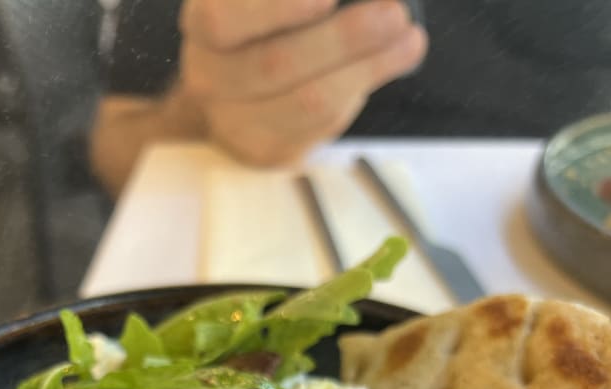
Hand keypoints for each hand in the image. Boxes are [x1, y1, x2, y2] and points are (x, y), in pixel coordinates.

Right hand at [177, 0, 427, 165]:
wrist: (231, 95)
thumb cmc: (258, 32)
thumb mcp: (259, 7)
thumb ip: (285, 6)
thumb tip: (352, 1)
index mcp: (202, 27)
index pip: (222, 20)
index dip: (277, 9)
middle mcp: (208, 79)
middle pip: (277, 63)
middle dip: (345, 38)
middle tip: (393, 13)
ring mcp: (235, 124)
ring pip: (308, 101)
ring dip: (367, 69)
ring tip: (408, 40)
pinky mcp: (269, 152)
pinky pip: (322, 127)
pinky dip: (359, 93)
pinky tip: (385, 66)